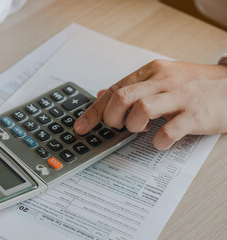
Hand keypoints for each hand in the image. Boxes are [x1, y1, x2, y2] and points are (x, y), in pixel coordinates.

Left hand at [74, 60, 226, 149]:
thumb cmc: (194, 85)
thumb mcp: (162, 78)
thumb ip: (132, 87)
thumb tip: (102, 94)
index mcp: (151, 72)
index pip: (115, 90)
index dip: (94, 111)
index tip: (81, 127)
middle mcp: (162, 81)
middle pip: (122, 97)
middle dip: (110, 118)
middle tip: (116, 127)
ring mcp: (180, 97)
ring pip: (141, 109)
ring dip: (133, 126)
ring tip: (141, 130)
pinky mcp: (196, 115)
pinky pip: (170, 130)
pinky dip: (159, 140)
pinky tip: (160, 141)